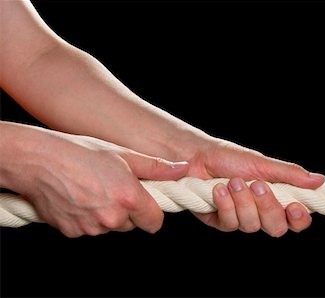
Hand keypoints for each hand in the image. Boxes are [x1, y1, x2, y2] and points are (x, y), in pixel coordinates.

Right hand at [3, 124, 187, 236]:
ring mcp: (91, 227)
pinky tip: (79, 199)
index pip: (155, 222)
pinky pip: (89, 229)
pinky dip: (87, 218)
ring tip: (94, 190)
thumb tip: (182, 169)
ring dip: (107, 215)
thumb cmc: (81, 152)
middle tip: (114, 189)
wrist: (38, 160)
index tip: (145, 203)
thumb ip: (156, 167)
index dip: (152, 212)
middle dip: (128, 211)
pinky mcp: (72, 232)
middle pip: (132, 224)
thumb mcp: (124, 154)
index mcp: (129, 198)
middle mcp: (112, 217)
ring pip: (110, 227)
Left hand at [180, 139, 324, 236]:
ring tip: (233, 181)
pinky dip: (226, 204)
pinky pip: (230, 223)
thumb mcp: (263, 164)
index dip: (299, 219)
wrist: (199, 157)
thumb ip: (290, 175)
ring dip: (243, 201)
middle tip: (257, 185)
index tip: (294, 206)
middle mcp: (261, 212)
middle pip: (277, 228)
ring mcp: (242, 219)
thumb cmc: (232, 158)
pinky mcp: (222, 222)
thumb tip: (320, 180)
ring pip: (252, 226)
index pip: (296, 220)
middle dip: (267, 207)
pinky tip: (218, 189)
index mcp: (277, 198)